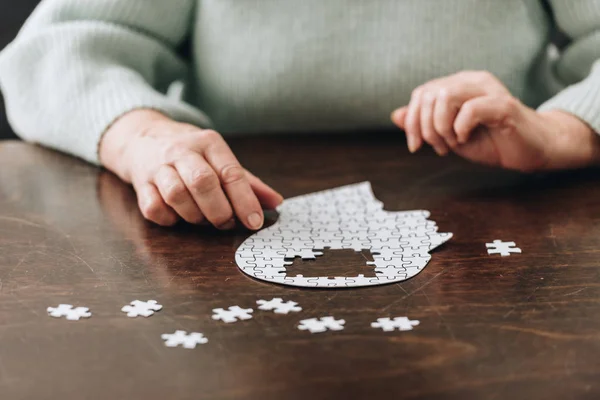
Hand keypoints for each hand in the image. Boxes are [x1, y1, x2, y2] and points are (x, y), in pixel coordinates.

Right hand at [99, 109, 282, 227]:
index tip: (254, 222)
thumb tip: (275, 202)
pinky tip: (178, 216)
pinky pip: (154, 208)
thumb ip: (247, 182)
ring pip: (176, 195)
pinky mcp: (140, 184)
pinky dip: (169, 219)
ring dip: (195, 216)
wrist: (142, 139)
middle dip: (219, 210)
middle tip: (227, 223)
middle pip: (203, 182)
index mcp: (209, 143)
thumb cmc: (191, 154)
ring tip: (204, 219)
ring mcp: (158, 167)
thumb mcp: (220, 158)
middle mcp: (182, 151)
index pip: (231, 172)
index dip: (245, 200)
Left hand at [391, 70, 599, 171]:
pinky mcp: (503, 105)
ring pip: (445, 96)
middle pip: (429, 94)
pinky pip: (470, 109)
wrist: (530, 150)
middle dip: (424, 127)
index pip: (421, 93)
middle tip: (437, 147)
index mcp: (458, 85)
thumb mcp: (449, 135)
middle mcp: (472, 81)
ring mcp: (489, 90)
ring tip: (451, 144)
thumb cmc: (491, 141)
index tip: (416, 146)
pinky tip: (465, 140)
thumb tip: (396, 115)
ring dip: (440, 127)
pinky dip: (460, 128)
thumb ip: (423, 124)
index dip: (412, 121)